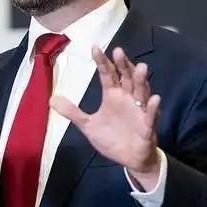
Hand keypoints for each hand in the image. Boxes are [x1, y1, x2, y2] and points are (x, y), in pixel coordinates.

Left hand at [51, 46, 161, 190]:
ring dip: (141, 80)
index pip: (107, 74)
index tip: (94, 47)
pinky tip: (154, 99)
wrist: (128, 159)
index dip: (102, 61)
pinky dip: (153, 107)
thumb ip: (73, 112)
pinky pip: (151, 115)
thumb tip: (51, 99)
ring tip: (142, 67)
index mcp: (113, 95)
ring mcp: (139, 110)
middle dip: (123, 65)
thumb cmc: (112, 138)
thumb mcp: (88, 125)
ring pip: (141, 92)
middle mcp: (127, 98)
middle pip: (126, 77)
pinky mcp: (147, 126)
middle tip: (118, 51)